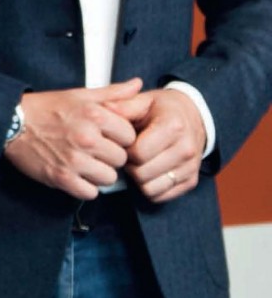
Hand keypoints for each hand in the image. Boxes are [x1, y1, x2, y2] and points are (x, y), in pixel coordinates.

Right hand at [4, 78, 141, 200]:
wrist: (9, 122)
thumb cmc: (44, 109)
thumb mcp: (78, 95)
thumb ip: (112, 92)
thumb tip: (137, 85)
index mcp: (94, 115)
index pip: (130, 137)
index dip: (119, 138)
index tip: (107, 137)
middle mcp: (86, 137)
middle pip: (120, 159)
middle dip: (109, 156)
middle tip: (93, 150)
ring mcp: (74, 159)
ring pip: (109, 178)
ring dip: (98, 173)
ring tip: (85, 162)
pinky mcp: (62, 177)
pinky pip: (91, 193)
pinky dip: (85, 187)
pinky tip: (76, 174)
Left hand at [107, 87, 206, 204]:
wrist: (194, 118)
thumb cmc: (162, 110)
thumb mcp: (143, 101)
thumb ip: (123, 106)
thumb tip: (104, 109)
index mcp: (172, 126)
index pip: (138, 152)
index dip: (123, 150)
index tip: (122, 143)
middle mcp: (185, 149)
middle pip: (142, 173)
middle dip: (128, 165)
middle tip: (126, 154)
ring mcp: (190, 168)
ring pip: (150, 188)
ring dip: (137, 179)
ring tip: (137, 162)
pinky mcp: (191, 181)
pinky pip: (161, 196)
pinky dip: (149, 187)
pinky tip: (147, 171)